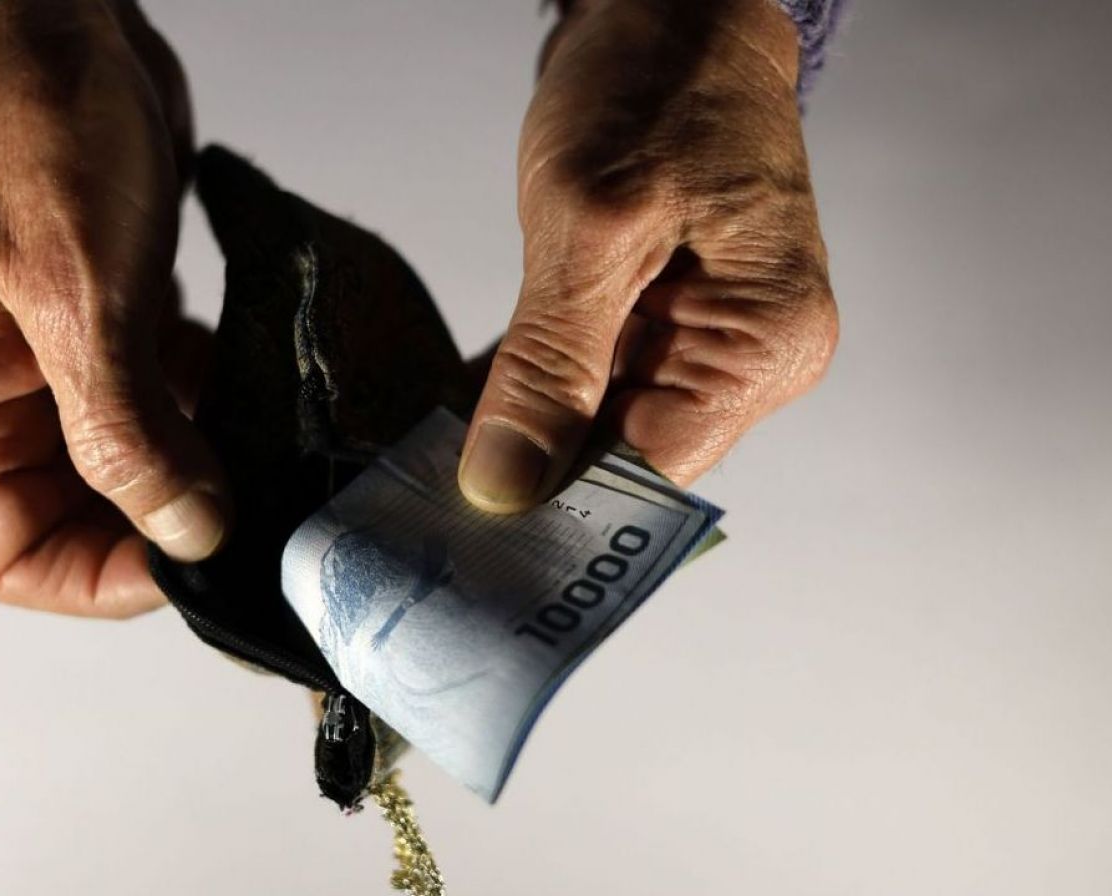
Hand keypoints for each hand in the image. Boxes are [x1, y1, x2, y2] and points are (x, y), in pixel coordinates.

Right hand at [0, 0, 224, 617]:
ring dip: (193, 474)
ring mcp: (59, 367)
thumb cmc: (36, 138)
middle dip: (157, 531)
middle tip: (246, 518)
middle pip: (77, 523)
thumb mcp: (80, 298)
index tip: (187, 563)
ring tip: (260, 461)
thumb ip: (126, 429)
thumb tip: (186, 532)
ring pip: (128, 470)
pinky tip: (248, 395)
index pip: (11, 555)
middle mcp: (4, 400)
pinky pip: (160, 408)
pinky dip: (206, 415)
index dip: (97, 580)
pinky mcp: (109, 330)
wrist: (57, 30)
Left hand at [459, 0, 837, 509]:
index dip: (561, 511)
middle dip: (533, 475)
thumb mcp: (590, 230)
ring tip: (434, 469)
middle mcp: (747, 353)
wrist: (670, 8)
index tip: (470, 543)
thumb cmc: (657, 86)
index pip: (654, 473)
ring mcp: (703, 334)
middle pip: (627, 456)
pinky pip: (588, 377)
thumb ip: (552, 364)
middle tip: (432, 511)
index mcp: (764, 342)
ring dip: (522, 435)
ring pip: (599, 423)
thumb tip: (507, 483)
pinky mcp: (657, 312)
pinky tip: (462, 412)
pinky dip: (529, 390)